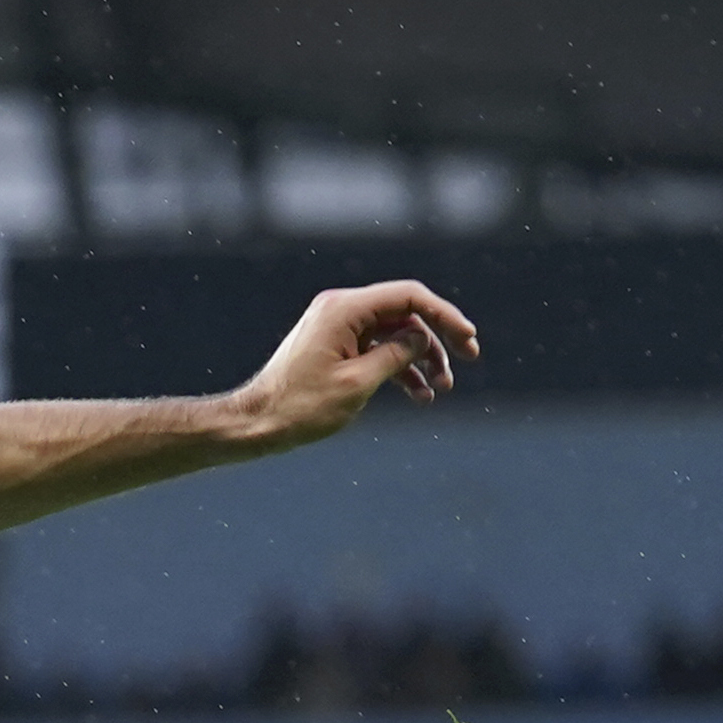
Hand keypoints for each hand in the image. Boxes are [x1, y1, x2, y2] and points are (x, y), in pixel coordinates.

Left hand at [234, 281, 477, 447]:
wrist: (254, 425)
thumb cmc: (300, 408)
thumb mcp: (358, 383)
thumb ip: (396, 355)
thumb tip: (422, 338)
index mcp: (344, 309)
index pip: (409, 297)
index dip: (445, 315)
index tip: (468, 339)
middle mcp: (340, 309)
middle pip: (405, 314)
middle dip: (437, 340)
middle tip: (467, 361)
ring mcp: (336, 327)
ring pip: (393, 334)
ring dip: (420, 360)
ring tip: (441, 389)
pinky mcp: (333, 346)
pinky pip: (375, 349)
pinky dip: (397, 369)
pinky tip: (419, 395)